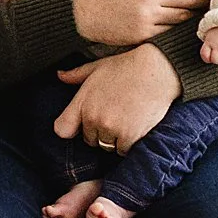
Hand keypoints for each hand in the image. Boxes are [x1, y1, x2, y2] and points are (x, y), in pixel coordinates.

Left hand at [52, 45, 180, 152]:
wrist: (157, 71)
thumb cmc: (127, 67)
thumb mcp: (97, 67)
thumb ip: (75, 74)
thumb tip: (59, 75)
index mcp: (82, 102)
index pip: (62, 129)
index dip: (70, 129)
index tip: (80, 126)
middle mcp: (94, 118)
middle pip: (89, 140)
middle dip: (98, 132)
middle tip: (113, 117)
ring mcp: (112, 129)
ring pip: (106, 146)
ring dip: (114, 139)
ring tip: (125, 121)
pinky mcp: (130, 137)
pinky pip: (123, 151)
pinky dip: (128, 144)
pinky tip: (135, 128)